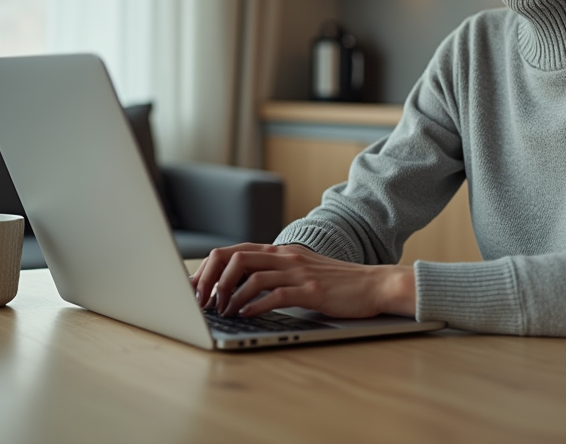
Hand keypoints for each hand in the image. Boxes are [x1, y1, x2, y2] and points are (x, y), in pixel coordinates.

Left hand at [190, 243, 414, 318]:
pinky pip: (275, 294)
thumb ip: (273, 272)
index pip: (233, 251)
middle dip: (211, 280)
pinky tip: (245, 315)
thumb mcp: (299, 270)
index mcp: (280, 251)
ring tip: (221, 311)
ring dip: (230, 295)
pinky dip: (254, 305)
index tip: (193, 288)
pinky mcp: (311, 290)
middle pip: (235, 257)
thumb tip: (238, 287)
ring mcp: (298, 272)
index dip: (208, 268)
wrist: (372, 284)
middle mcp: (286, 257)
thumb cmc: (334, 283)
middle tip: (201, 302)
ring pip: (251, 275)